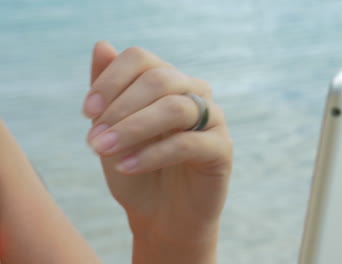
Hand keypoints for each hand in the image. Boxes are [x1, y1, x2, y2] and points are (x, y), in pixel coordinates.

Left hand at [83, 42, 232, 261]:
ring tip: (104, 150)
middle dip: (120, 107)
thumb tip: (102, 44)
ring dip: (133, 128)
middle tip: (93, 139)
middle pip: (160, 79)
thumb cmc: (136, 169)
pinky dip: (153, 154)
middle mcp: (194, 93)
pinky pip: (188, 143)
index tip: (86, 112)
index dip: (111, 80)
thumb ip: (109, 90)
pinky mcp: (222, 148)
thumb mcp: (113, 130)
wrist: (161, 215)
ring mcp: (212, 119)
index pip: (141, 59)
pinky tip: (126, 167)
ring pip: (175, 108)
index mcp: (168, 82)